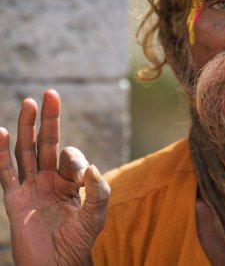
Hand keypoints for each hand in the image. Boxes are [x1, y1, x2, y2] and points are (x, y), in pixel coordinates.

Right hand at [0, 90, 109, 265]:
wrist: (58, 265)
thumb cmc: (79, 240)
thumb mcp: (97, 213)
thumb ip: (98, 189)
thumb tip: (90, 166)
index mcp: (69, 180)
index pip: (70, 156)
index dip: (75, 159)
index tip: (80, 176)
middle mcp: (49, 179)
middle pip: (46, 142)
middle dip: (49, 119)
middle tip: (50, 94)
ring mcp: (31, 186)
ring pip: (26, 150)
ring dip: (27, 127)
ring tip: (29, 103)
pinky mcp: (15, 199)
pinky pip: (6, 172)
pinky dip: (2, 153)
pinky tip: (3, 131)